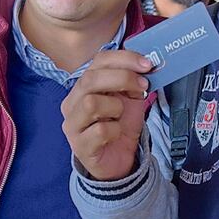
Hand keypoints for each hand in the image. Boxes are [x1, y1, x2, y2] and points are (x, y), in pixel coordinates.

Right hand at [62, 50, 152, 180]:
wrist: (118, 160)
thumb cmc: (119, 126)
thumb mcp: (129, 99)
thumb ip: (132, 81)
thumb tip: (145, 65)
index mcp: (83, 86)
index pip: (98, 61)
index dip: (124, 59)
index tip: (147, 64)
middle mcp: (71, 103)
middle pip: (90, 79)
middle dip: (122, 78)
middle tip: (143, 86)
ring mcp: (72, 125)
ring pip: (91, 103)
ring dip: (115, 107)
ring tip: (120, 116)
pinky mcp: (79, 146)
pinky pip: (99, 130)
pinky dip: (115, 130)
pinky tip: (116, 134)